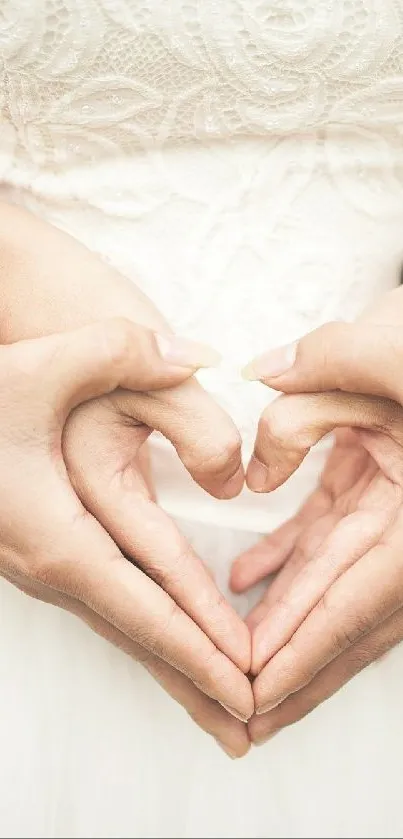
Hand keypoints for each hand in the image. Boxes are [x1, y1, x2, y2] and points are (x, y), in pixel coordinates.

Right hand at [0, 203, 251, 756]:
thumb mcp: (45, 363)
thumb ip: (123, 352)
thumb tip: (197, 360)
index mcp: (58, 534)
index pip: (147, 607)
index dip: (203, 646)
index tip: (250, 682)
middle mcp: (50, 566)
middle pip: (138, 638)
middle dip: (196, 682)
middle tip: (250, 726)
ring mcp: (44, 567)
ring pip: (123, 629)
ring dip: (175, 666)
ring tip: (220, 704)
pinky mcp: (46, 555)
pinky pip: (110, 607)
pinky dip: (149, 635)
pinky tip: (171, 644)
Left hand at [231, 287, 402, 743]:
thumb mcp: (386, 353)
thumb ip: (314, 392)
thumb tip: (253, 472)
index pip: (356, 600)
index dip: (304, 652)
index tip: (255, 692)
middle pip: (350, 619)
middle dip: (296, 671)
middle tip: (242, 715)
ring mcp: (397, 518)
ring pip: (339, 591)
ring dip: (290, 632)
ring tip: (237, 667)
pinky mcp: (378, 496)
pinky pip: (331, 545)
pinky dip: (290, 566)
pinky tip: (247, 578)